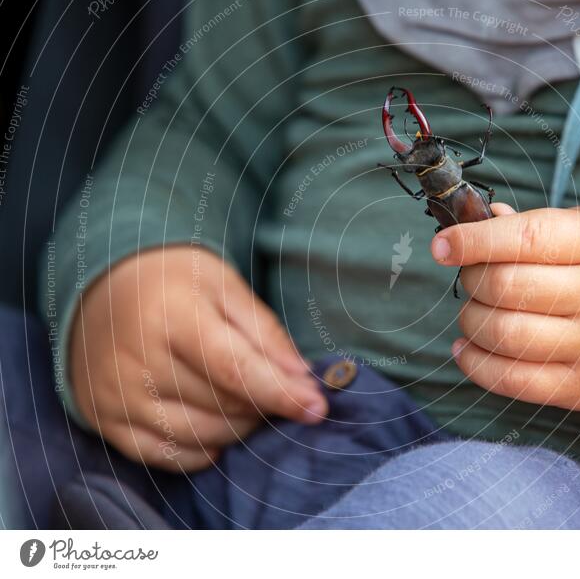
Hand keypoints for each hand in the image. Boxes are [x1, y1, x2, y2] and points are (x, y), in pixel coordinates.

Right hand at [70, 246, 327, 471]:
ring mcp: (116, 394)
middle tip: (272, 388)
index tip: (317, 408)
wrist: (104, 285)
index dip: (279, 393)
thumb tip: (302, 379)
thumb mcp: (225, 287)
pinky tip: (216, 432)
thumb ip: (265, 332)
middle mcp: (137, 360)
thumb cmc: (176, 282)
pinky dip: (201, 451)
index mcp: (171, 316)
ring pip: (198, 436)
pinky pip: (164, 456)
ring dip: (238, 429)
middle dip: (261, 404)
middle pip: (221, 405)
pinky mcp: (103, 418)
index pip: (234, 369)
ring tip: (246, 404)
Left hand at [431, 204, 579, 412]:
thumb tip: (478, 221)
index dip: (474, 241)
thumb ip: (537, 225)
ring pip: (503, 334)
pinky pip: (512, 380)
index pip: (527, 238)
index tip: (442, 245)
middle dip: (472, 279)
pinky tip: (465, 346)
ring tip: (473, 311)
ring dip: (470, 320)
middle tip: (471, 276)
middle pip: (506, 288)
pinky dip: (474, 363)